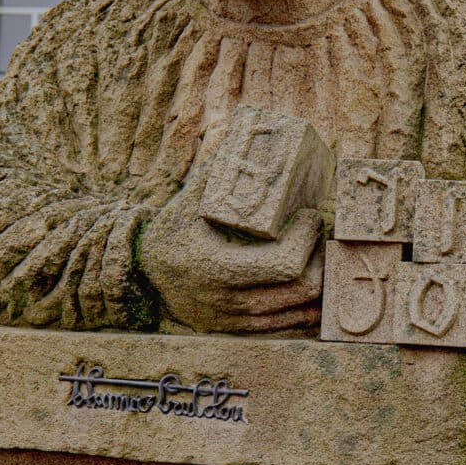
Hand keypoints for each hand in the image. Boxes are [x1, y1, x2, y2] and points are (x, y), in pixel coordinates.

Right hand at [138, 163, 325, 334]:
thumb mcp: (189, 201)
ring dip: (320, 281)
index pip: (285, 264)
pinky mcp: (243, 331)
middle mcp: (230, 299)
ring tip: (318, 255)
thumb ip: (218, 171)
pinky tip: (312, 281)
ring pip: (303, 311)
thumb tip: (243, 133)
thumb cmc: (173, 231)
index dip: (307, 239)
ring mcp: (238, 320)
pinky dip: (310, 307)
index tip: (308, 216)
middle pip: (303, 289)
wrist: (145, 275)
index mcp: (217, 266)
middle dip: (320, 257)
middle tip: (319, 235)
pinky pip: (292, 326)